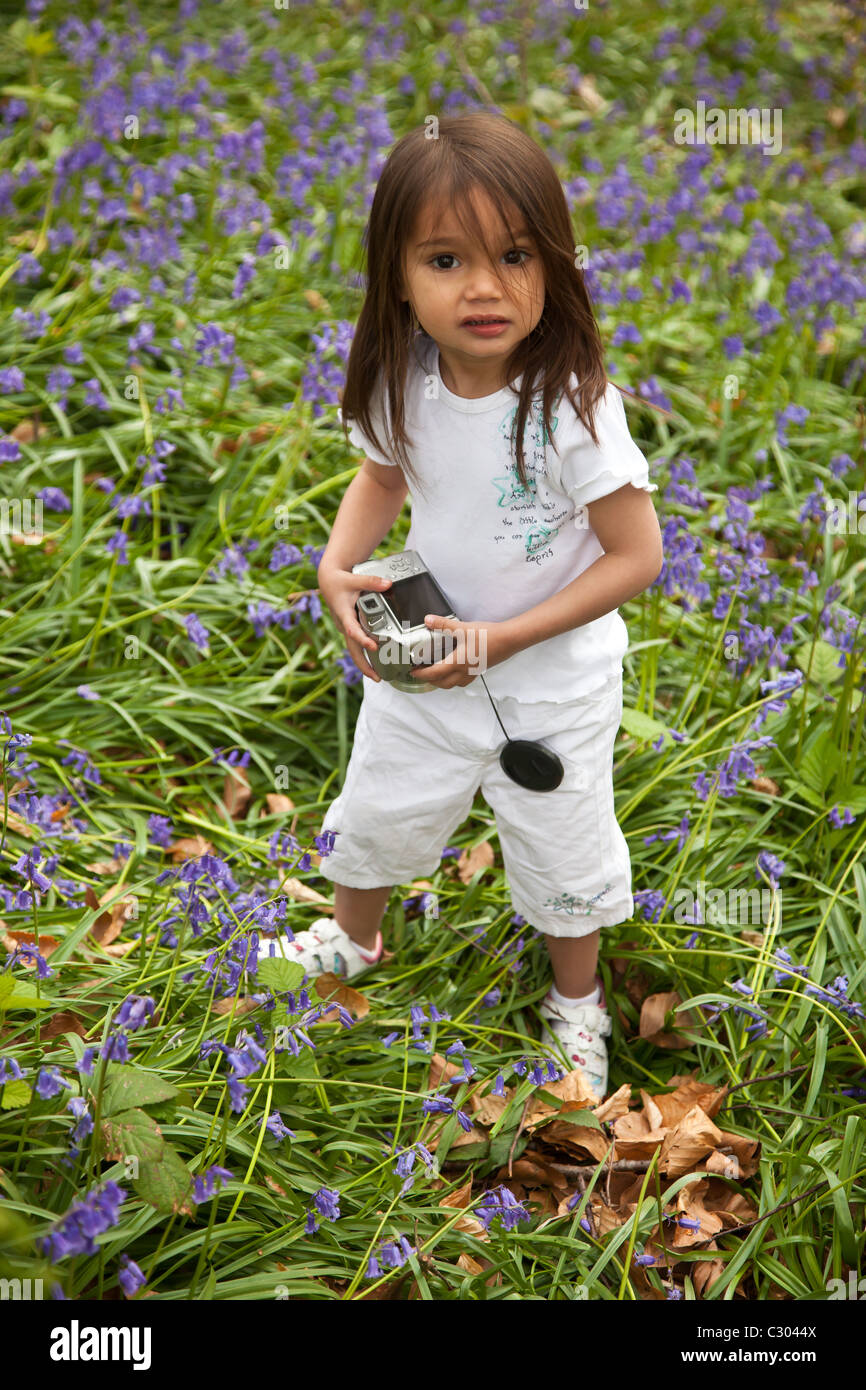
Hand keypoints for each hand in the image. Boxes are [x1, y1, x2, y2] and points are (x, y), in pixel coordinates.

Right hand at [317, 561, 391, 681]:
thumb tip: (388, 584)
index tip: (373, 646)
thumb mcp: (354, 578)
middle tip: (377, 677)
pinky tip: (375, 661)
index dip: (362, 639)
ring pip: (353, 648)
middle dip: (364, 665)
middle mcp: (344, 624)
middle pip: (352, 649)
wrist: (327, 580)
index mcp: (344, 613)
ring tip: (378, 675)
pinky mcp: (348, 627)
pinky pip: (356, 643)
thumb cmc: (339, 581)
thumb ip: (371, 582)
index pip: (353, 630)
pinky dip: (364, 653)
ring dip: (364, 663)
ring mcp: (345, 627)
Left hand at [409, 614, 513, 688]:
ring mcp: (472, 672)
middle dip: (430, 681)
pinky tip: (455, 669)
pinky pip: (464, 680)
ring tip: (436, 673)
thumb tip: (428, 620)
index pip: (434, 674)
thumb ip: (443, 625)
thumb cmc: (489, 637)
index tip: (413, 671)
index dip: (421, 674)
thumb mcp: (462, 628)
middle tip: (422, 673)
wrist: (508, 640)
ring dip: (442, 682)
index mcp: (457, 663)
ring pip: (453, 684)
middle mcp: (464, 671)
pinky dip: (455, 679)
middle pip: (442, 683)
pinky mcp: (479, 669)